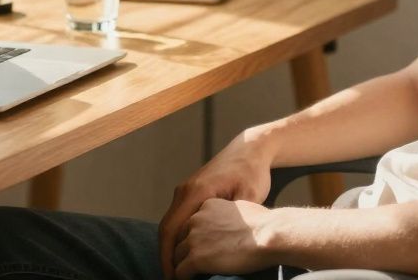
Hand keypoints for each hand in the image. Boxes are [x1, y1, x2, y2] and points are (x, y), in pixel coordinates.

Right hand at [158, 131, 273, 277]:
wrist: (250, 149)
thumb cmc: (252, 172)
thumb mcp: (249, 196)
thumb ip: (235, 219)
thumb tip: (227, 244)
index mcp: (196, 191)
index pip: (172, 229)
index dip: (169, 255)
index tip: (172, 277)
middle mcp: (185, 190)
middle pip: (166, 228)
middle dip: (165, 256)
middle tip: (170, 279)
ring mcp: (186, 190)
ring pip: (170, 223)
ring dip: (170, 247)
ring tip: (176, 271)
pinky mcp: (191, 192)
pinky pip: (178, 217)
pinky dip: (177, 237)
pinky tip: (185, 252)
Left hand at [172, 198, 274, 279]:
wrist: (268, 235)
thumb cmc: (265, 224)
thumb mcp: (242, 208)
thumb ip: (228, 214)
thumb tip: (229, 225)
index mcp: (207, 206)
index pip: (191, 225)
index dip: (195, 240)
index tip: (202, 250)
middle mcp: (196, 219)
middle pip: (181, 240)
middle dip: (187, 252)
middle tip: (194, 265)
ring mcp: (194, 238)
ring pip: (178, 257)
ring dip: (184, 266)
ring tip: (192, 275)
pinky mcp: (195, 258)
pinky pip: (181, 272)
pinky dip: (184, 278)